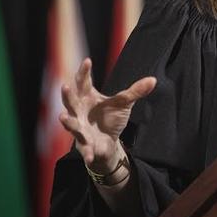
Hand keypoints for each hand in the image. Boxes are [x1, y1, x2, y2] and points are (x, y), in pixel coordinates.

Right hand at [58, 57, 156, 174]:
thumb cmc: (110, 118)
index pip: (83, 82)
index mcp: (87, 97)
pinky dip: (87, 152)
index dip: (84, 72)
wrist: (108, 142)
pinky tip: (90, 156)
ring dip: (67, 121)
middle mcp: (79, 111)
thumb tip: (153, 80)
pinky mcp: (85, 145)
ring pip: (70, 124)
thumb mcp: (124, 103)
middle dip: (67, 95)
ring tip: (62, 117)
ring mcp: (80, 128)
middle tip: (65, 85)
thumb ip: (136, 91)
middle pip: (70, 101)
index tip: (87, 61)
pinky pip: (85, 148)